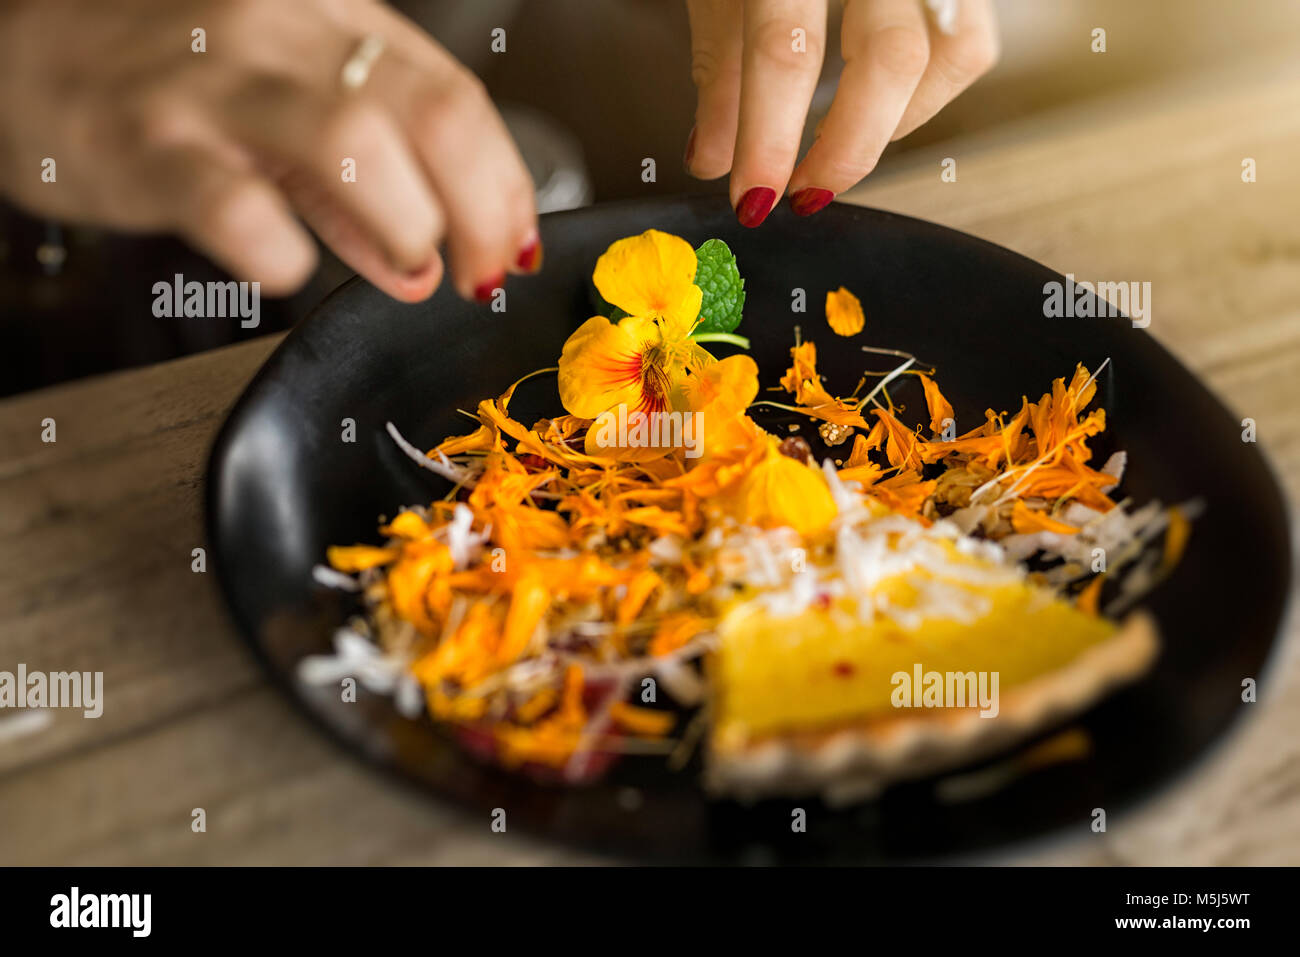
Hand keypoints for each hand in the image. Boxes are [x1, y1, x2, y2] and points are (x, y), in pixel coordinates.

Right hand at [0, 0, 539, 301]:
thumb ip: (362, 183)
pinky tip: (286, 265)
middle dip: (482, 212)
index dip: (505, 185)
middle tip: (479, 274)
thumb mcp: (283, 101)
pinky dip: (281, 252)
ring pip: (356, 143)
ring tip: (405, 264)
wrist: (22, 45)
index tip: (513, 247)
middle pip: (431, 115)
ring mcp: (213, 82)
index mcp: (329, 14)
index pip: (456, 96)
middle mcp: (280, 31)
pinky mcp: (149, 144)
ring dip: (405, 225)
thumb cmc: (167, 70)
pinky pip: (237, 206)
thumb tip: (432, 267)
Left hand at [684, 0, 998, 224]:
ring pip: (953, 52)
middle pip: (891, 59)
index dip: (769, 139)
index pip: (786, 50)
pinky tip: (881, 112)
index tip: (753, 198)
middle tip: (804, 195)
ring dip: (897, 125)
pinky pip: (968, 40)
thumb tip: (712, 162)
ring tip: (840, 153)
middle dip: (847, 149)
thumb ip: (716, 69)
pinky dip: (927, 93)